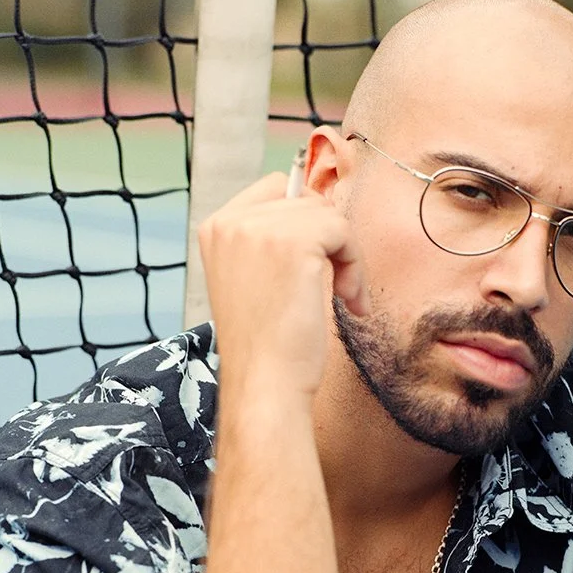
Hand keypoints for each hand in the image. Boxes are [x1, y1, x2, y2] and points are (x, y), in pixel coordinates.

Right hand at [197, 172, 367, 401]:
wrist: (265, 384)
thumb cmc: (267, 346)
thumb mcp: (256, 280)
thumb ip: (273, 242)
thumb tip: (322, 207)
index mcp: (217, 228)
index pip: (275, 188)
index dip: (307, 222)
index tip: (316, 265)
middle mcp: (232, 222)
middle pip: (307, 201)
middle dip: (329, 243)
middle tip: (334, 291)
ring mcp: (259, 229)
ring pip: (328, 214)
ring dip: (346, 258)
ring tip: (341, 299)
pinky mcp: (293, 242)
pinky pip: (343, 230)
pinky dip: (356, 266)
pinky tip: (348, 302)